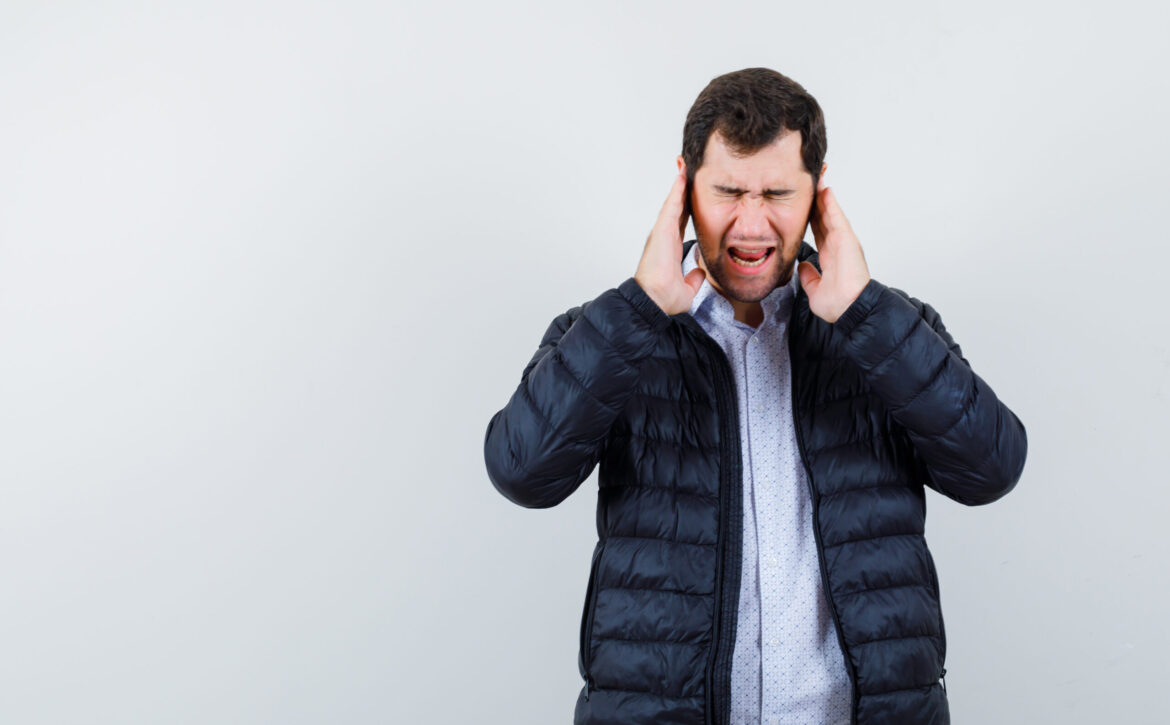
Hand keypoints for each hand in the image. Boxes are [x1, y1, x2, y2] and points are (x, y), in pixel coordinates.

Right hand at [634, 164, 706, 314]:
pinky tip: (682, 175)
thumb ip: (693, 279)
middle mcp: (664, 236)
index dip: (686, 205)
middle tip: (686, 167)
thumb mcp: (686, 289)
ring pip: (673, 202)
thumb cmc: (664, 297)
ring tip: (684, 164)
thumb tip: (700, 273)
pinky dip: (676, 190)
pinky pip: (671, 205)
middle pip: (675, 206)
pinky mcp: (661, 230)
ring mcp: (661, 232)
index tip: (691, 191)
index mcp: (670, 247)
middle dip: (681, 187)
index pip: (680, 221)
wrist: (654, 300)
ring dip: (679, 183)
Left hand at [798, 175, 870, 322]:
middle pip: (825, 216)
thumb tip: (802, 266)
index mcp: (830, 255)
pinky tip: (824, 190)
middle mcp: (838, 245)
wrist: (850, 310)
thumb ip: (809, 277)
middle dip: (817, 199)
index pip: (818, 229)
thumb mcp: (815, 289)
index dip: (811, 215)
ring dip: (824, 195)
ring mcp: (844, 241)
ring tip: (816, 177)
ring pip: (831, 213)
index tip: (803, 202)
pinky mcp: (848, 241)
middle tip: (810, 180)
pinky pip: (837, 218)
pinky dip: (831, 204)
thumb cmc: (839, 304)